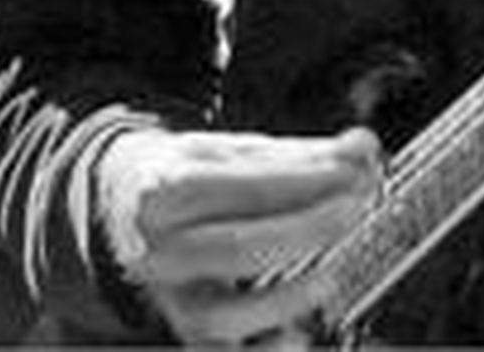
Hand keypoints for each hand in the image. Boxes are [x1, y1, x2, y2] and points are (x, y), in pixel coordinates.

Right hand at [95, 123, 383, 346]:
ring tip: (333, 272)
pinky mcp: (184, 332)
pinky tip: (299, 334)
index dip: (305, 180)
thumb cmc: (187, 175)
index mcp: (164, 190)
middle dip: (305, 230)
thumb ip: (298, 155)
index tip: (356, 169)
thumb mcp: (228, 150)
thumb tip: (362, 150)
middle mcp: (158, 250)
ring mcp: (168, 299)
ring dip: (287, 298)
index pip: (243, 185)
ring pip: (223, 315)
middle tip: (356, 208)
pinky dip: (264, 350)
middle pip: (234, 248)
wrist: (121, 209)